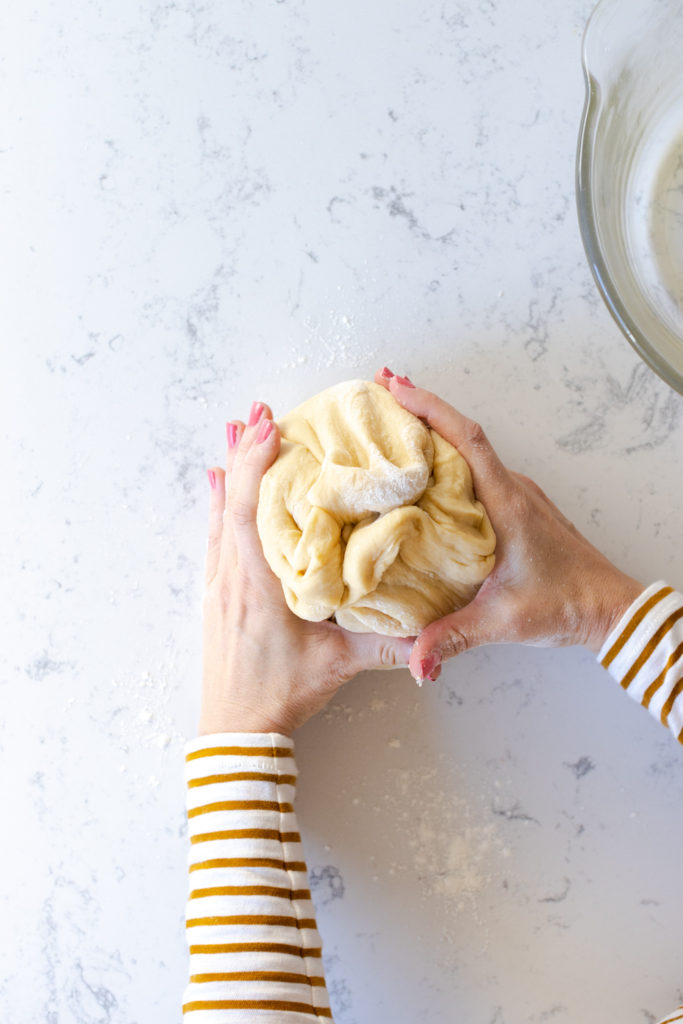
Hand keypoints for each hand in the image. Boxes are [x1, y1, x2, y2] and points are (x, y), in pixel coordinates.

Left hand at [200, 400, 413, 735]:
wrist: (236, 730)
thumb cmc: (281, 694)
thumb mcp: (339, 666)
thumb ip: (385, 645)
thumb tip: (429, 624)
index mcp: (259, 586)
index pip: (250, 512)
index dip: (256, 466)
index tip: (267, 427)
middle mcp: (232, 577)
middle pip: (230, 501)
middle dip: (244, 451)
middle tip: (257, 410)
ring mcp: (219, 585)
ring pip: (219, 515)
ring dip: (230, 470)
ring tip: (236, 429)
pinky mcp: (217, 595)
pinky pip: (214, 535)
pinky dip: (218, 503)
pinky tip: (216, 482)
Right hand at [374, 369, 643, 682]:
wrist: (611, 608)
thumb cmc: (569, 603)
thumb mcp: (504, 621)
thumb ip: (453, 638)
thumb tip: (413, 661)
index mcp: (507, 503)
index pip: (468, 440)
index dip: (431, 409)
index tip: (396, 387)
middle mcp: (512, 489)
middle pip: (463, 433)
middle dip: (421, 406)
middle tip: (380, 386)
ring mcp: (516, 495)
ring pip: (470, 449)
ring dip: (433, 429)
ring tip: (392, 419)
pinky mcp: (517, 508)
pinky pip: (477, 469)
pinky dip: (447, 455)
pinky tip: (424, 467)